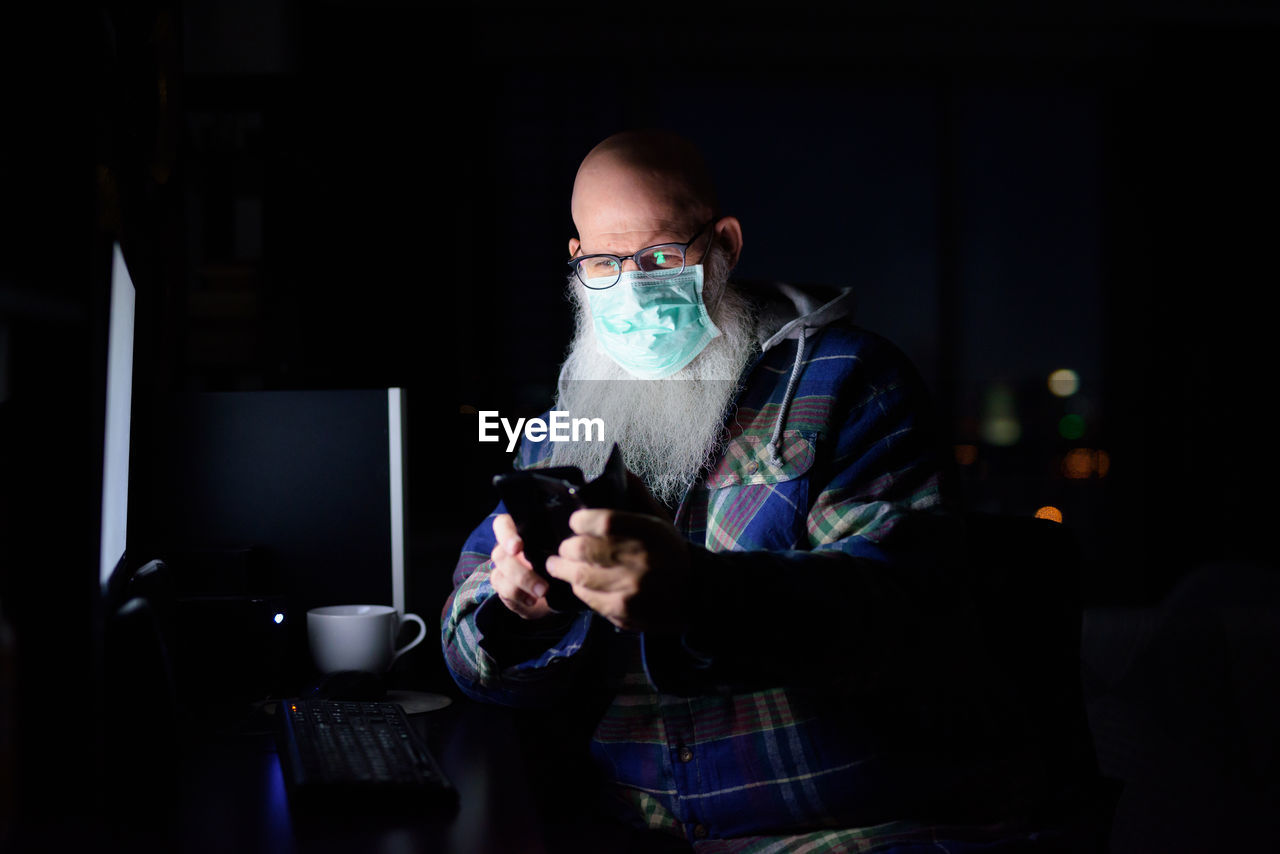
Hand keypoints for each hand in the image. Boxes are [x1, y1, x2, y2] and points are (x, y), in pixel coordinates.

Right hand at [489, 514, 553, 619]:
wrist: (557, 591)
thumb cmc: (560, 562)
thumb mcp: (561, 550)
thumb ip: (557, 543)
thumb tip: (565, 543)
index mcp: (519, 533)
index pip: (503, 524)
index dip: (506, 534)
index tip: (518, 547)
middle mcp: (506, 549)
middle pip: (500, 554)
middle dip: (521, 572)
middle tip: (542, 585)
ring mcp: (502, 569)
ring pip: (500, 574)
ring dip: (522, 586)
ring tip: (542, 592)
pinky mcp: (502, 587)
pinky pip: (503, 591)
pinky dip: (519, 597)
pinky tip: (532, 600)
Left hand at [545, 508, 689, 631]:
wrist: (694, 593)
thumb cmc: (669, 551)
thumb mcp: (659, 520)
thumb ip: (637, 495)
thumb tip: (619, 469)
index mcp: (650, 532)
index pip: (604, 521)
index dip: (582, 520)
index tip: (575, 521)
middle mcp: (641, 560)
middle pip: (585, 550)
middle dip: (566, 547)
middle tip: (563, 547)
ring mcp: (632, 588)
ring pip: (580, 576)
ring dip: (564, 569)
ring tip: (558, 564)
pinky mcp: (624, 611)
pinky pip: (588, 598)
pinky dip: (579, 588)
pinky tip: (579, 583)